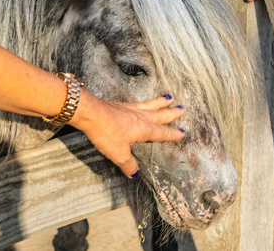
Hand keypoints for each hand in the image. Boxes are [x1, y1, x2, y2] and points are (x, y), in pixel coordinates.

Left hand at [71, 91, 185, 177]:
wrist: (91, 113)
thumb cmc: (106, 132)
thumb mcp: (119, 154)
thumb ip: (129, 165)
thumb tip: (135, 174)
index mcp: (143, 129)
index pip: (161, 133)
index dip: (172, 134)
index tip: (182, 132)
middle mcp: (139, 117)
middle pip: (159, 115)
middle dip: (171, 113)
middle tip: (182, 108)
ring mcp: (130, 109)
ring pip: (149, 105)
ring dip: (160, 103)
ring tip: (169, 98)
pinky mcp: (120, 106)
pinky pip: (137, 103)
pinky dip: (144, 102)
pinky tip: (141, 103)